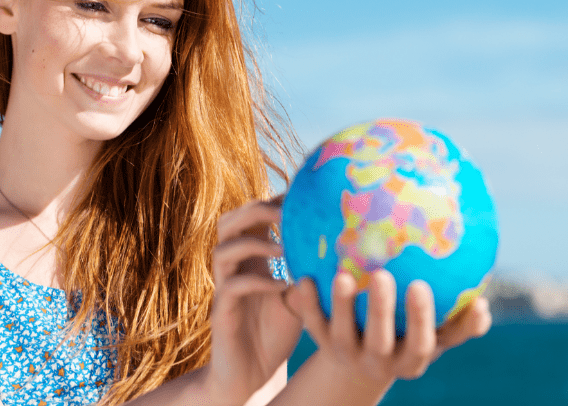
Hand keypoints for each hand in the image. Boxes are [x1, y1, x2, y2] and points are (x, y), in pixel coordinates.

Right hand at [206, 198, 302, 404]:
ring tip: (283, 248)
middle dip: (255, 210)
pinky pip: (232, 287)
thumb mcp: (300, 300)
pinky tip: (281, 286)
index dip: (271, 200)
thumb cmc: (276, 334)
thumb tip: (346, 252)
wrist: (252, 374)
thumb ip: (310, 275)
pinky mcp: (221, 313)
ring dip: (254, 243)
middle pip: (227, 223)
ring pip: (222, 250)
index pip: (251, 217)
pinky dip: (256, 281)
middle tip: (285, 212)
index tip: (299, 194)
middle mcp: (233, 268)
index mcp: (250, 259)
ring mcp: (224, 289)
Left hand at [287, 269, 491, 388]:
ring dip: (340, 306)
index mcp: (410, 359)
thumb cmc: (411, 337)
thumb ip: (462, 324)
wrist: (361, 364)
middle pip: (379, 340)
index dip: (421, 319)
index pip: (420, 343)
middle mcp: (378, 360)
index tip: (421, 286)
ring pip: (340, 334)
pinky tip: (305, 276)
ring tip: (343, 276)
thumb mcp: (439, 337)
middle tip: (383, 275)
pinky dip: (307, 303)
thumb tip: (484, 304)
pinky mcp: (321, 344)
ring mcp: (347, 354)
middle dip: (380, 310)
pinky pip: (311, 324)